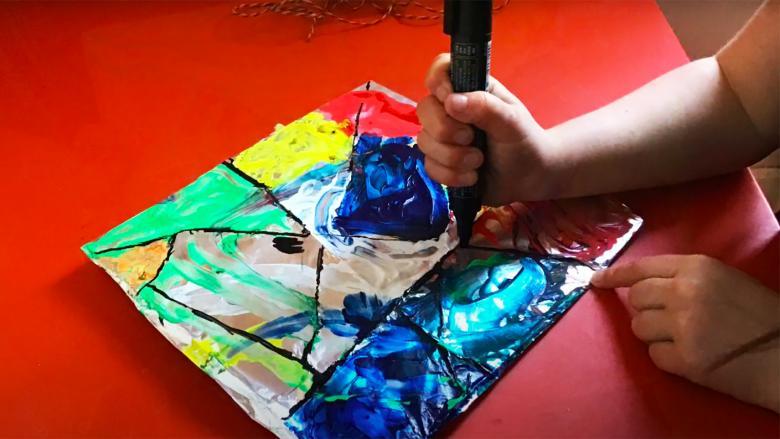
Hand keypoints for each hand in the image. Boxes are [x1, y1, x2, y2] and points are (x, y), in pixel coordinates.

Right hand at [416, 53, 557, 205]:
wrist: (529, 178)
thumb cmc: (523, 141)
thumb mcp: (511, 121)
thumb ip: (484, 107)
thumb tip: (450, 101)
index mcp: (469, 89)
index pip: (440, 69)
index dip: (437, 80)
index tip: (449, 99)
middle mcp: (451, 109)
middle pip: (424, 108)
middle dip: (446, 130)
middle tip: (472, 138)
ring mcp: (443, 137)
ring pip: (424, 141)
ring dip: (453, 157)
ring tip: (479, 161)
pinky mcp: (440, 162)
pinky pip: (430, 167)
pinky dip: (452, 176)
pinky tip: (472, 177)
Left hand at [592, 254, 779, 412]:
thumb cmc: (758, 315)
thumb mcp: (724, 279)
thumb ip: (684, 277)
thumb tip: (642, 284)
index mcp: (697, 267)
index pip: (641, 267)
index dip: (615, 275)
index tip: (597, 280)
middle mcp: (685, 292)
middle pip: (636, 298)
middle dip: (645, 309)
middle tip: (669, 318)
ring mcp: (682, 326)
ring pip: (638, 327)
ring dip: (654, 333)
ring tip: (685, 337)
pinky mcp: (684, 358)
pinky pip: (654, 355)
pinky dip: (667, 357)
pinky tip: (691, 355)